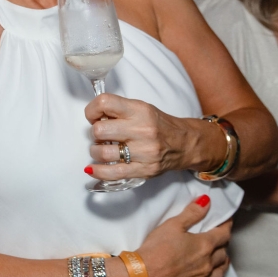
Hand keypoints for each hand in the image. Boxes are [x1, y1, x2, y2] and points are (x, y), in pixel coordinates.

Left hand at [84, 94, 208, 181]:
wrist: (185, 143)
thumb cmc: (158, 125)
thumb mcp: (141, 108)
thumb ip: (118, 110)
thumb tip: (92, 117)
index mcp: (139, 110)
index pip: (104, 103)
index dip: (92, 110)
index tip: (94, 116)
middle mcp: (142, 130)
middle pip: (99, 130)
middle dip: (95, 133)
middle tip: (101, 135)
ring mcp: (144, 152)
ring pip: (103, 153)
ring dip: (96, 151)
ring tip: (102, 149)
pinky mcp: (144, 170)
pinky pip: (113, 173)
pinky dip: (98, 171)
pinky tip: (92, 168)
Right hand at [137, 195, 228, 276]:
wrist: (143, 276)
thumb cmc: (157, 248)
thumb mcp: (172, 225)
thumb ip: (191, 213)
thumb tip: (207, 201)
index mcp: (204, 245)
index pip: (223, 234)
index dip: (226, 226)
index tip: (227, 220)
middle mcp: (208, 264)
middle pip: (223, 253)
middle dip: (223, 244)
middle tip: (219, 239)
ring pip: (221, 272)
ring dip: (223, 265)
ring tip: (222, 260)